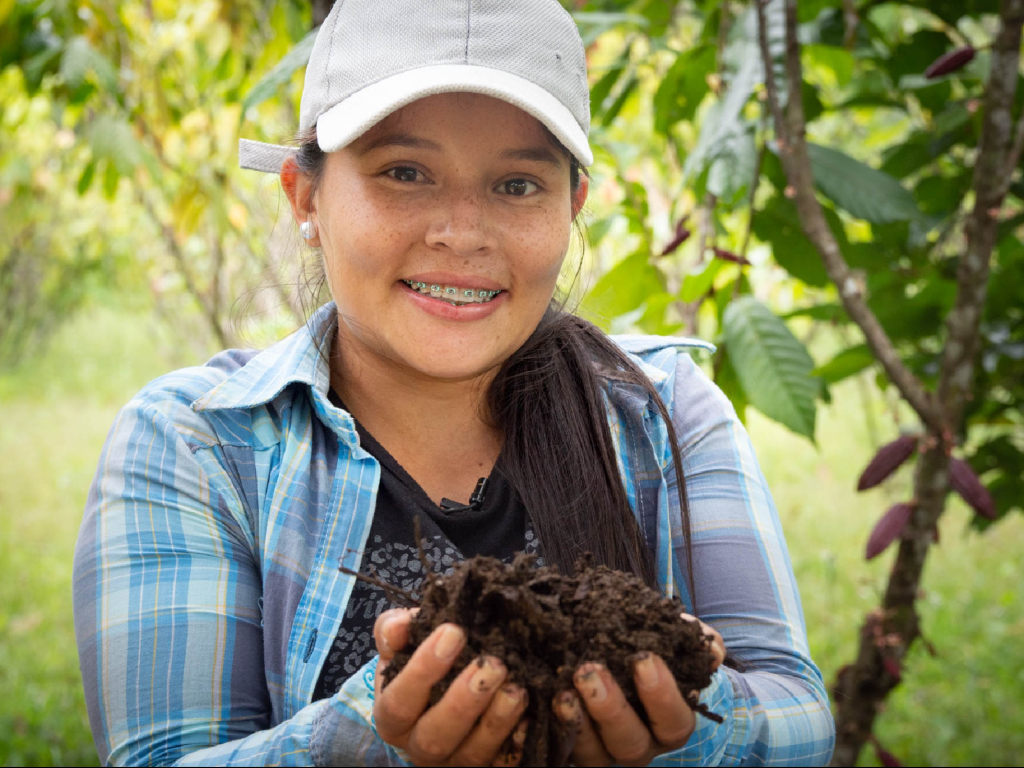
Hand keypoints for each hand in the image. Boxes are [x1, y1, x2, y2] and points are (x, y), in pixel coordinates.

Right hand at [372, 608, 528, 766]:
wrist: (446, 689)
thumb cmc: (423, 662)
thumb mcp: (405, 644)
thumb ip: (396, 630)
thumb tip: (400, 626)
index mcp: (394, 717)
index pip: (399, 702)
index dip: (423, 669)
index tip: (453, 631)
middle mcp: (421, 747)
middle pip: (434, 738)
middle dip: (464, 701)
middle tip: (494, 665)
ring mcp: (456, 761)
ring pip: (473, 755)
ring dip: (497, 722)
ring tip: (517, 688)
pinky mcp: (489, 767)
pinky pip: (506, 764)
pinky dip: (523, 740)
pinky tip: (539, 714)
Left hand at [553, 613, 725, 766]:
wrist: (622, 658)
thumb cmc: (654, 648)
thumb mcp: (675, 638)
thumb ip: (694, 638)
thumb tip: (704, 646)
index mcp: (670, 722)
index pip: (673, 719)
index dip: (660, 694)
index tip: (642, 658)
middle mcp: (640, 743)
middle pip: (630, 743)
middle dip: (610, 709)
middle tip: (588, 670)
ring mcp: (604, 751)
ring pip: (593, 756)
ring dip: (576, 724)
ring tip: (562, 692)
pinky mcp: (571, 748)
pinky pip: (559, 749)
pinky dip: (548, 727)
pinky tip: (535, 697)